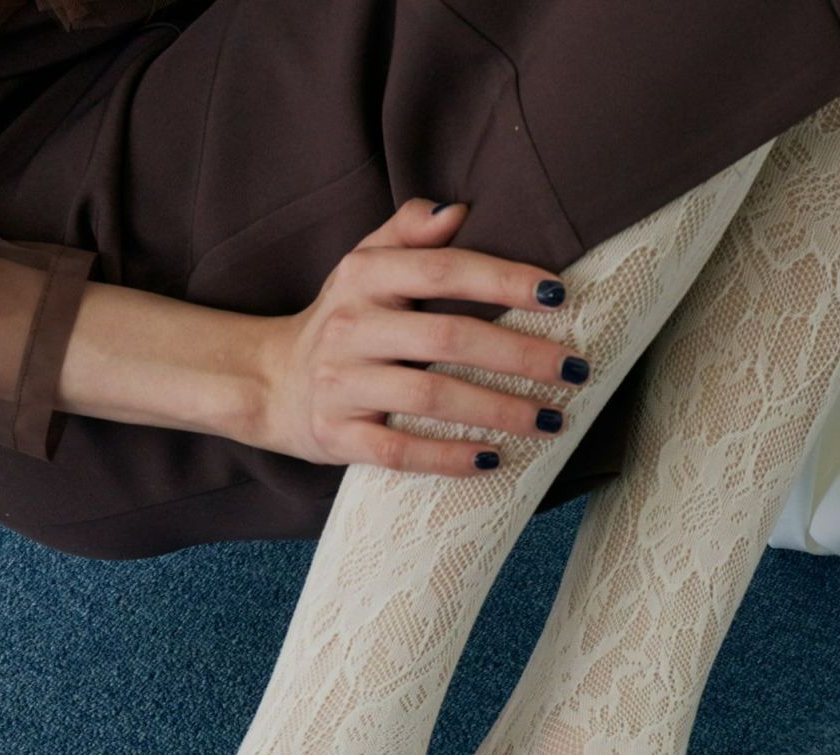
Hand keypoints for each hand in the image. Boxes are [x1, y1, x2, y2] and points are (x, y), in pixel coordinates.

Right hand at [253, 197, 590, 475]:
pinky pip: (399, 451)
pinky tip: (493, 459)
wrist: (265, 383)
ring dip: (498, 410)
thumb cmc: (338, 323)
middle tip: (574, 370)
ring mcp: (342, 386)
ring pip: (430, 398)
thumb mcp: (361, 267)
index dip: (503, 280)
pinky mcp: (338, 437)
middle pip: (447, 338)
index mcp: (364, 278)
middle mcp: (352, 328)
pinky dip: (449, 458)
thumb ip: (406, 232)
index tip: (557, 296)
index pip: (443, 270)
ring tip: (551, 420)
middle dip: (519, 355)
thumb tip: (461, 210)